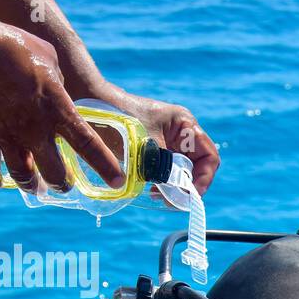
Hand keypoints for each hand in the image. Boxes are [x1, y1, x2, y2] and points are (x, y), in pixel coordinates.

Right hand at [0, 20, 123, 193]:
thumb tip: (58, 93)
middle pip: (56, 173)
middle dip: (62, 183)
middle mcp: (35, 128)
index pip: (89, 145)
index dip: (105, 167)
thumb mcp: (49, 59)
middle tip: (64, 184)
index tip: (117, 182)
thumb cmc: (12, 44)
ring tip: (36, 188)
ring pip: (24, 176)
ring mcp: (6, 134)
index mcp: (57, 108)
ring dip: (32, 186)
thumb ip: (58, 84)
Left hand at [90, 85, 220, 194]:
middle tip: (169, 200)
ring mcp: (169, 138)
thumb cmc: (116, 118)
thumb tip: (179, 196)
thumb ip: (165, 171)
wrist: (88, 98)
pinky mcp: (156, 145)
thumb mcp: (144, 148)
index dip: (203, 180)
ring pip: (183, 169)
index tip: (188, 196)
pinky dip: (164, 181)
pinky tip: (151, 188)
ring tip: (158, 196)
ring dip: (176, 186)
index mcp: (185, 125)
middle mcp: (181, 131)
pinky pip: (169, 167)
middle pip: (198, 166)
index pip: (209, 158)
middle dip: (187, 186)